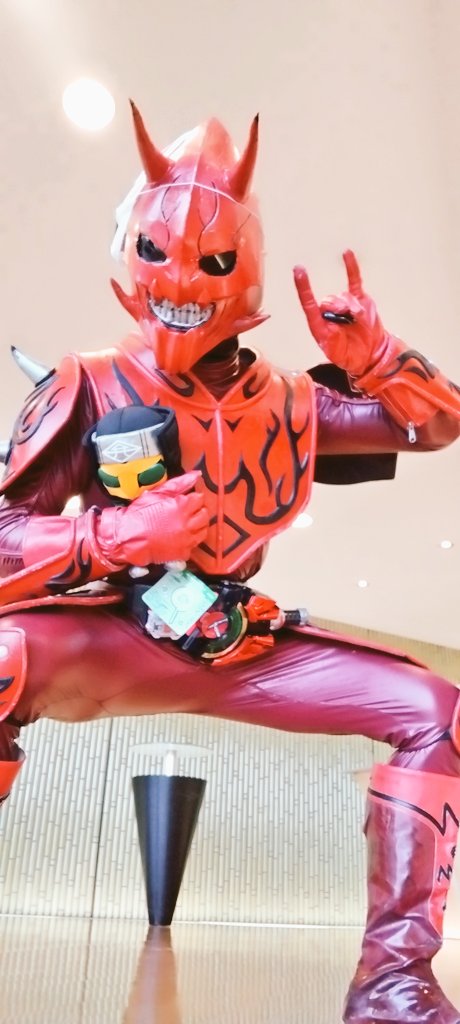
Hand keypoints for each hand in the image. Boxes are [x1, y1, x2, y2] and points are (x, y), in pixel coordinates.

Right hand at [96, 470, 209, 566]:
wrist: (127, 537)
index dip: (193, 498)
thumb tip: (196, 474)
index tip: (185, 500)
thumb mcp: (157, 493)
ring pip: (203, 530)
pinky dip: (190, 540)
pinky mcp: (183, 553)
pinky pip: (194, 545)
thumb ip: (179, 484)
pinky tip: (180, 536)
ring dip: (197, 526)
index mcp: (183, 506)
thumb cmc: (139, 514)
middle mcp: (188, 523)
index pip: (200, 498)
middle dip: (197, 511)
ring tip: (185, 524)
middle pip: (205, 514)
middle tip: (186, 512)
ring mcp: (186, 540)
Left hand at [293, 250, 388, 376]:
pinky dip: (351, 267)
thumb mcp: (336, 352)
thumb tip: (335, 317)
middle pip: (329, 300)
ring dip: (351, 307)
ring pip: (344, 296)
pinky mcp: (359, 300)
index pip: (308, 303)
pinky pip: (354, 281)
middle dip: (339, 309)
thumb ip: (332, 337)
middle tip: (349, 321)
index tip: (299, 271)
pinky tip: (347, 253)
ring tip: (358, 320)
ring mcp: (344, 304)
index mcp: (319, 325)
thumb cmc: (349, 354)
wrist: (371, 354)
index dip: (304, 287)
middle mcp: (329, 312)